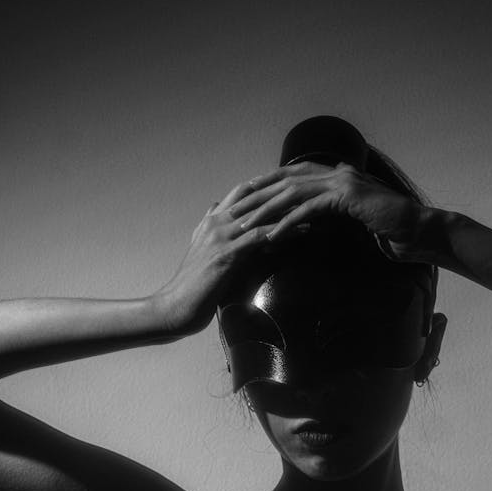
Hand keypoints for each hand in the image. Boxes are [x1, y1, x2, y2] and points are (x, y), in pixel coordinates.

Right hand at [152, 178, 309, 336]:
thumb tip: (215, 207)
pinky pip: (258, 237)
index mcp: (211, 220)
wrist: (176, 306)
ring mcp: (220, 237)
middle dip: (283, 191)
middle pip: (255, 196)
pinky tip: (302, 231)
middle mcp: (216, 222)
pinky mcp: (226, 255)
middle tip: (310, 190)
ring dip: (289, 210)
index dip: (268, 185)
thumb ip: (211, 229)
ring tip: (314, 208)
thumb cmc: (194, 285)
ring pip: (260, 214)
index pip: (243, 192)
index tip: (294, 184)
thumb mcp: (201, 249)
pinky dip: (282, 231)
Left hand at [229, 160, 437, 264]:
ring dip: (265, 211)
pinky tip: (272, 237)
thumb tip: (312, 221)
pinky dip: (289, 223)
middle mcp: (334, 172)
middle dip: (255, 199)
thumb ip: (333, 213)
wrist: (420, 232)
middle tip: (230, 215)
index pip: (288, 179)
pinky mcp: (349, 197)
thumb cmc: (391, 230)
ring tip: (244, 228)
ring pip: (292, 194)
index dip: (262, 190)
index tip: (239, 206)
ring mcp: (342, 182)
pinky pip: (310, 210)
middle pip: (283, 183)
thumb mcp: (354, 220)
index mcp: (333, 176)